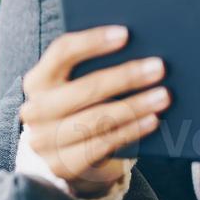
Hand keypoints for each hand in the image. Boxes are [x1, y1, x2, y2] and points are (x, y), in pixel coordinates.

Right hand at [18, 25, 170, 196]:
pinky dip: (132, 131)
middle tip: (159, 68)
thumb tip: (138, 48)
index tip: (125, 34)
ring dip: (135, 106)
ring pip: (98, 119)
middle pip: (86, 88)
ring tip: (163, 96)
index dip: (93, 41)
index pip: (62, 52)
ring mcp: (46, 141)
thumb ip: (92, 68)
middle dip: (126, 76)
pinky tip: (152, 120)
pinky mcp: (63, 165)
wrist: (63, 156)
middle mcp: (36, 110)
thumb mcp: (75, 86)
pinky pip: (103, 144)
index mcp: (37, 80)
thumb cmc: (79, 109)